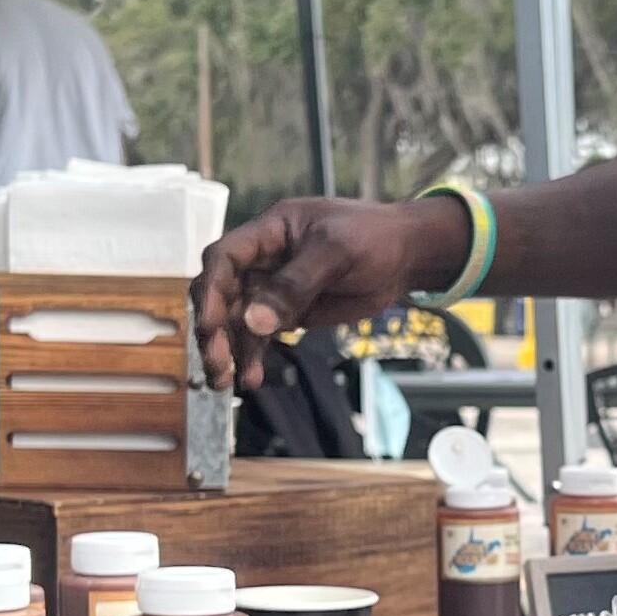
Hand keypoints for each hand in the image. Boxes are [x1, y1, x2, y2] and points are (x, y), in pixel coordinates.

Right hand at [194, 197, 465, 388]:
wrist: (407, 256)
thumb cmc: (374, 238)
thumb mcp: (337, 252)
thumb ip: (296, 285)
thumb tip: (255, 321)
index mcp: (268, 233)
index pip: (224, 258)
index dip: (211, 290)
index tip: (209, 324)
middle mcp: (261, 261)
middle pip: (222, 294)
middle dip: (214, 329)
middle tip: (217, 364)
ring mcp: (272, 289)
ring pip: (236, 320)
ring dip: (228, 350)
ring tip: (226, 382)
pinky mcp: (287, 313)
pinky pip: (260, 336)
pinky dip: (252, 357)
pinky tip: (251, 380)